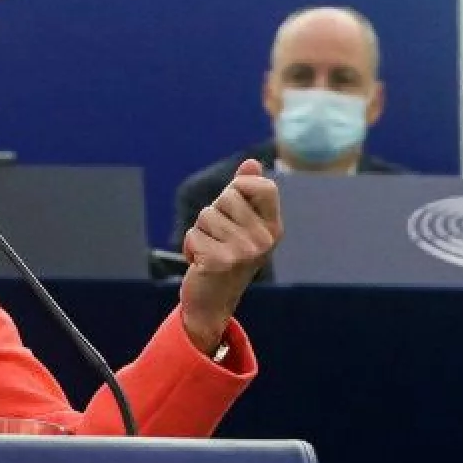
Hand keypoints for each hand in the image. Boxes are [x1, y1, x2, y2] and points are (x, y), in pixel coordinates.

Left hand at [179, 159, 282, 353]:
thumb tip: (251, 162)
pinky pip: (193, 235)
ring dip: (200, 232)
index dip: (240, 187)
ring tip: (210, 250)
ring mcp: (244, 252)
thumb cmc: (226, 254)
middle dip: (213, 214)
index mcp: (273, 227)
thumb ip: (245, 193)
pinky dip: (190, 247)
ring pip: (206, 216)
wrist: (213, 300)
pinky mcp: (220, 262)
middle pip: (226, 197)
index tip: (233, 207)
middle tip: (219, 237)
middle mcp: (264, 239)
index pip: (263, 186)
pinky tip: (201, 263)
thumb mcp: (240, 223)